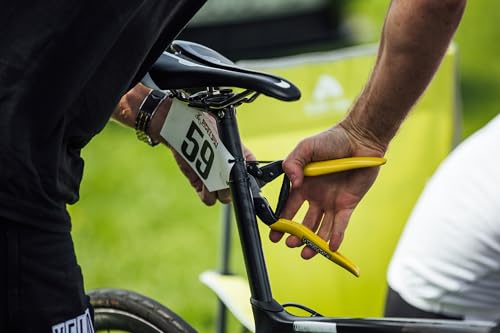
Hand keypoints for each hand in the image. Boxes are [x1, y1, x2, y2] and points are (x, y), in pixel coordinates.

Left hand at [113, 83, 255, 205]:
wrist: (177, 126)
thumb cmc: (200, 123)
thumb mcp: (220, 136)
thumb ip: (228, 155)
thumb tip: (234, 170)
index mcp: (239, 155)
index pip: (252, 173)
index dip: (248, 180)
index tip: (240, 180)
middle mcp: (227, 168)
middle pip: (236, 189)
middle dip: (230, 188)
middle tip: (222, 181)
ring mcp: (214, 177)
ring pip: (223, 196)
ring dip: (217, 193)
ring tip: (210, 185)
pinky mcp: (199, 183)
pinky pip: (208, 198)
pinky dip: (206, 196)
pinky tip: (203, 189)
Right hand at [269, 122, 384, 257]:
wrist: (359, 139)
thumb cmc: (333, 140)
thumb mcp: (306, 147)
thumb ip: (293, 163)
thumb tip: (293, 183)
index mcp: (303, 185)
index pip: (288, 208)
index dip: (281, 221)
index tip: (274, 233)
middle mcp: (316, 197)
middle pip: (304, 223)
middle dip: (296, 236)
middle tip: (291, 244)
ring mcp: (332, 202)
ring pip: (321, 228)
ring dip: (313, 242)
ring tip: (305, 253)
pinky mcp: (347, 205)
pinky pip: (340, 224)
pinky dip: (335, 236)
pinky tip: (330, 248)